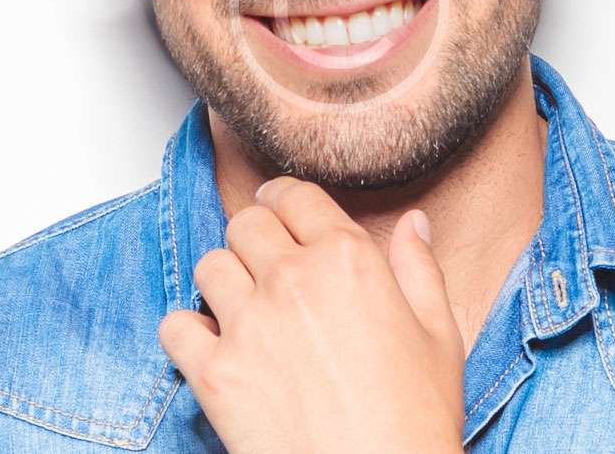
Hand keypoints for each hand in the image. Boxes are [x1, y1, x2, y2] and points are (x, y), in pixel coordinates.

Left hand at [158, 176, 464, 453]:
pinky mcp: (216, 374)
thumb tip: (413, 222)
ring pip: (209, 264)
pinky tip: (211, 344)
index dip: (283, 197)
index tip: (278, 207)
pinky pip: (175, 327)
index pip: (294, 196)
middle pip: (245, 223)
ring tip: (240, 302)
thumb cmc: (415, 418)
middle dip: (254, 234)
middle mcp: (292, 278)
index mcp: (346, 257)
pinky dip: (186, 331)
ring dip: (223, 277)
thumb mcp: (439, 333)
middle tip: (263, 258)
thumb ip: (420, 266)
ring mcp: (249, 324)